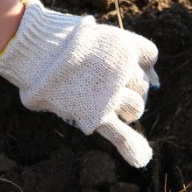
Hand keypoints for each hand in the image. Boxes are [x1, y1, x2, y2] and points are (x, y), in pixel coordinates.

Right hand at [0, 0, 158, 166]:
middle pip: (143, 83)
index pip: (150, 55)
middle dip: (129, 83)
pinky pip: (120, 135)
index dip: (140, 59)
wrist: (35, 51)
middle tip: (102, 79)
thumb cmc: (64, 40)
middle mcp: (122, 71)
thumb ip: (131, 50)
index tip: (125, 61)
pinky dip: (131, 147)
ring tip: (106, 101)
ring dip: (128, 107)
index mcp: (125, 46)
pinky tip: (141, 158)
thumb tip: (156, 80)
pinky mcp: (96, 115)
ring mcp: (110, 95)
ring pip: (136, 107)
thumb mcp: (99, 33)